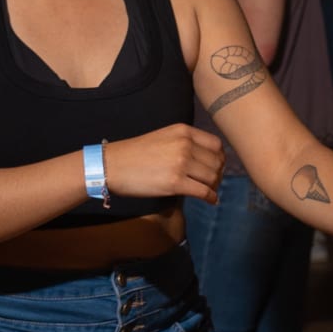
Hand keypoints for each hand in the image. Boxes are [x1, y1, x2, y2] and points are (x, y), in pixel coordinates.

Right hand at [100, 123, 224, 201]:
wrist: (112, 165)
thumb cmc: (135, 154)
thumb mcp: (163, 137)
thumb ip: (185, 143)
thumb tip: (206, 160)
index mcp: (183, 131)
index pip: (216, 145)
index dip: (220, 158)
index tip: (216, 167)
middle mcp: (185, 144)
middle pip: (217, 162)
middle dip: (218, 175)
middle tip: (212, 183)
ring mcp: (181, 163)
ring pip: (213, 177)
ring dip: (214, 186)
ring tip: (209, 191)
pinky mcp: (175, 182)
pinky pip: (203, 192)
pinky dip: (210, 197)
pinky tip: (210, 200)